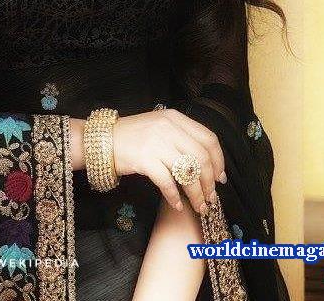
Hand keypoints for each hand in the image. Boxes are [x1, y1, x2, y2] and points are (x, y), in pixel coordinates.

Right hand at [111, 109, 225, 214]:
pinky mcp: (144, 159)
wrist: (103, 139)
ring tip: (198, 206)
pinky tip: (177, 205)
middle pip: (202, 158)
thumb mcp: (160, 127)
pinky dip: (174, 197)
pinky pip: (167, 182)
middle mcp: (168, 128)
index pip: (208, 139)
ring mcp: (156, 143)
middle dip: (209, 182)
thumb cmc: (133, 136)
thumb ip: (181, 138)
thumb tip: (206, 165)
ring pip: (188, 172)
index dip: (218, 161)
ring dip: (196, 194)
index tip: (220, 178)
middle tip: (210, 197)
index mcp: (175, 118)